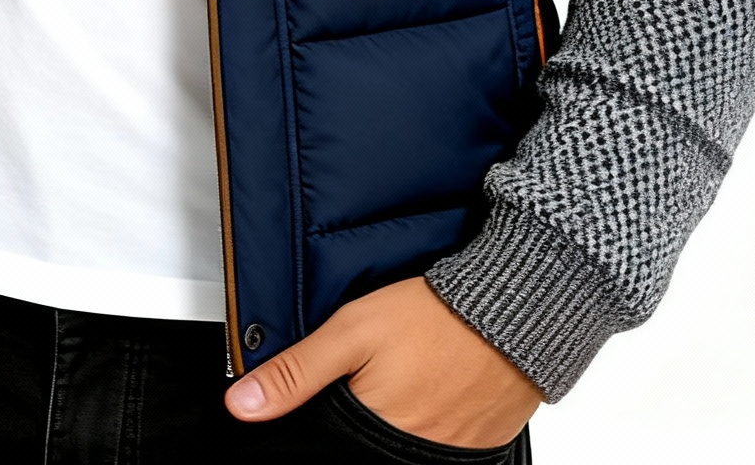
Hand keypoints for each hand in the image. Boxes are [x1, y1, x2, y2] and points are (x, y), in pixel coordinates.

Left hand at [224, 277, 539, 446]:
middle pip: (371, 444)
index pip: (335, 446)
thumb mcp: (350, 333)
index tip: (341, 396)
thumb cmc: (432, 315)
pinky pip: (443, 445)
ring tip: (404, 377)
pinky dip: (432, 420)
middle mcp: (416, 454)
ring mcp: (452, 454)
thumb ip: (296, 373)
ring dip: (397, 419)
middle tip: (377, 379)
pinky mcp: (482, 445)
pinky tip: (431, 387)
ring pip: (404, 445)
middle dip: (363, 418)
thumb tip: (241, 406)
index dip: (328, 427)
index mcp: (377, 436)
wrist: (513, 305)